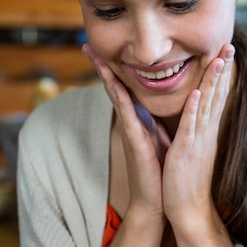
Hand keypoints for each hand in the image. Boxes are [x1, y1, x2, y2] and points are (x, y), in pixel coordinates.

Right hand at [82, 44, 167, 218]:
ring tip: (95, 56)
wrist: (156, 200)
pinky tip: (115, 84)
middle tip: (88, 45)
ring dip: (105, 76)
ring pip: (116, 97)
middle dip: (102, 66)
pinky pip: (127, 116)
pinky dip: (121, 99)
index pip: (125, 88)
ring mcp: (130, 131)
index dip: (116, 68)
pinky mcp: (134, 142)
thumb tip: (153, 106)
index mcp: (138, 120)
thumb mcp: (157, 138)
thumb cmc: (158, 170)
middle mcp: (130, 123)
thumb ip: (153, 121)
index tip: (105, 49)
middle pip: (114, 87)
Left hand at [162, 44, 234, 229]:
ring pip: (207, 106)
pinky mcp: (186, 152)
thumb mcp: (194, 151)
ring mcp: (197, 142)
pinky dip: (195, 109)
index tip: (225, 53)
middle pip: (217, 96)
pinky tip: (199, 92)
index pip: (216, 98)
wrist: (189, 210)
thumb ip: (197, 132)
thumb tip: (198, 118)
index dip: (221, 75)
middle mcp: (206, 133)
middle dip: (223, 70)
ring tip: (219, 59)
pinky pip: (191, 127)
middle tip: (229, 45)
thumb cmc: (188, 182)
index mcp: (206, 132)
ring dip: (213, 82)